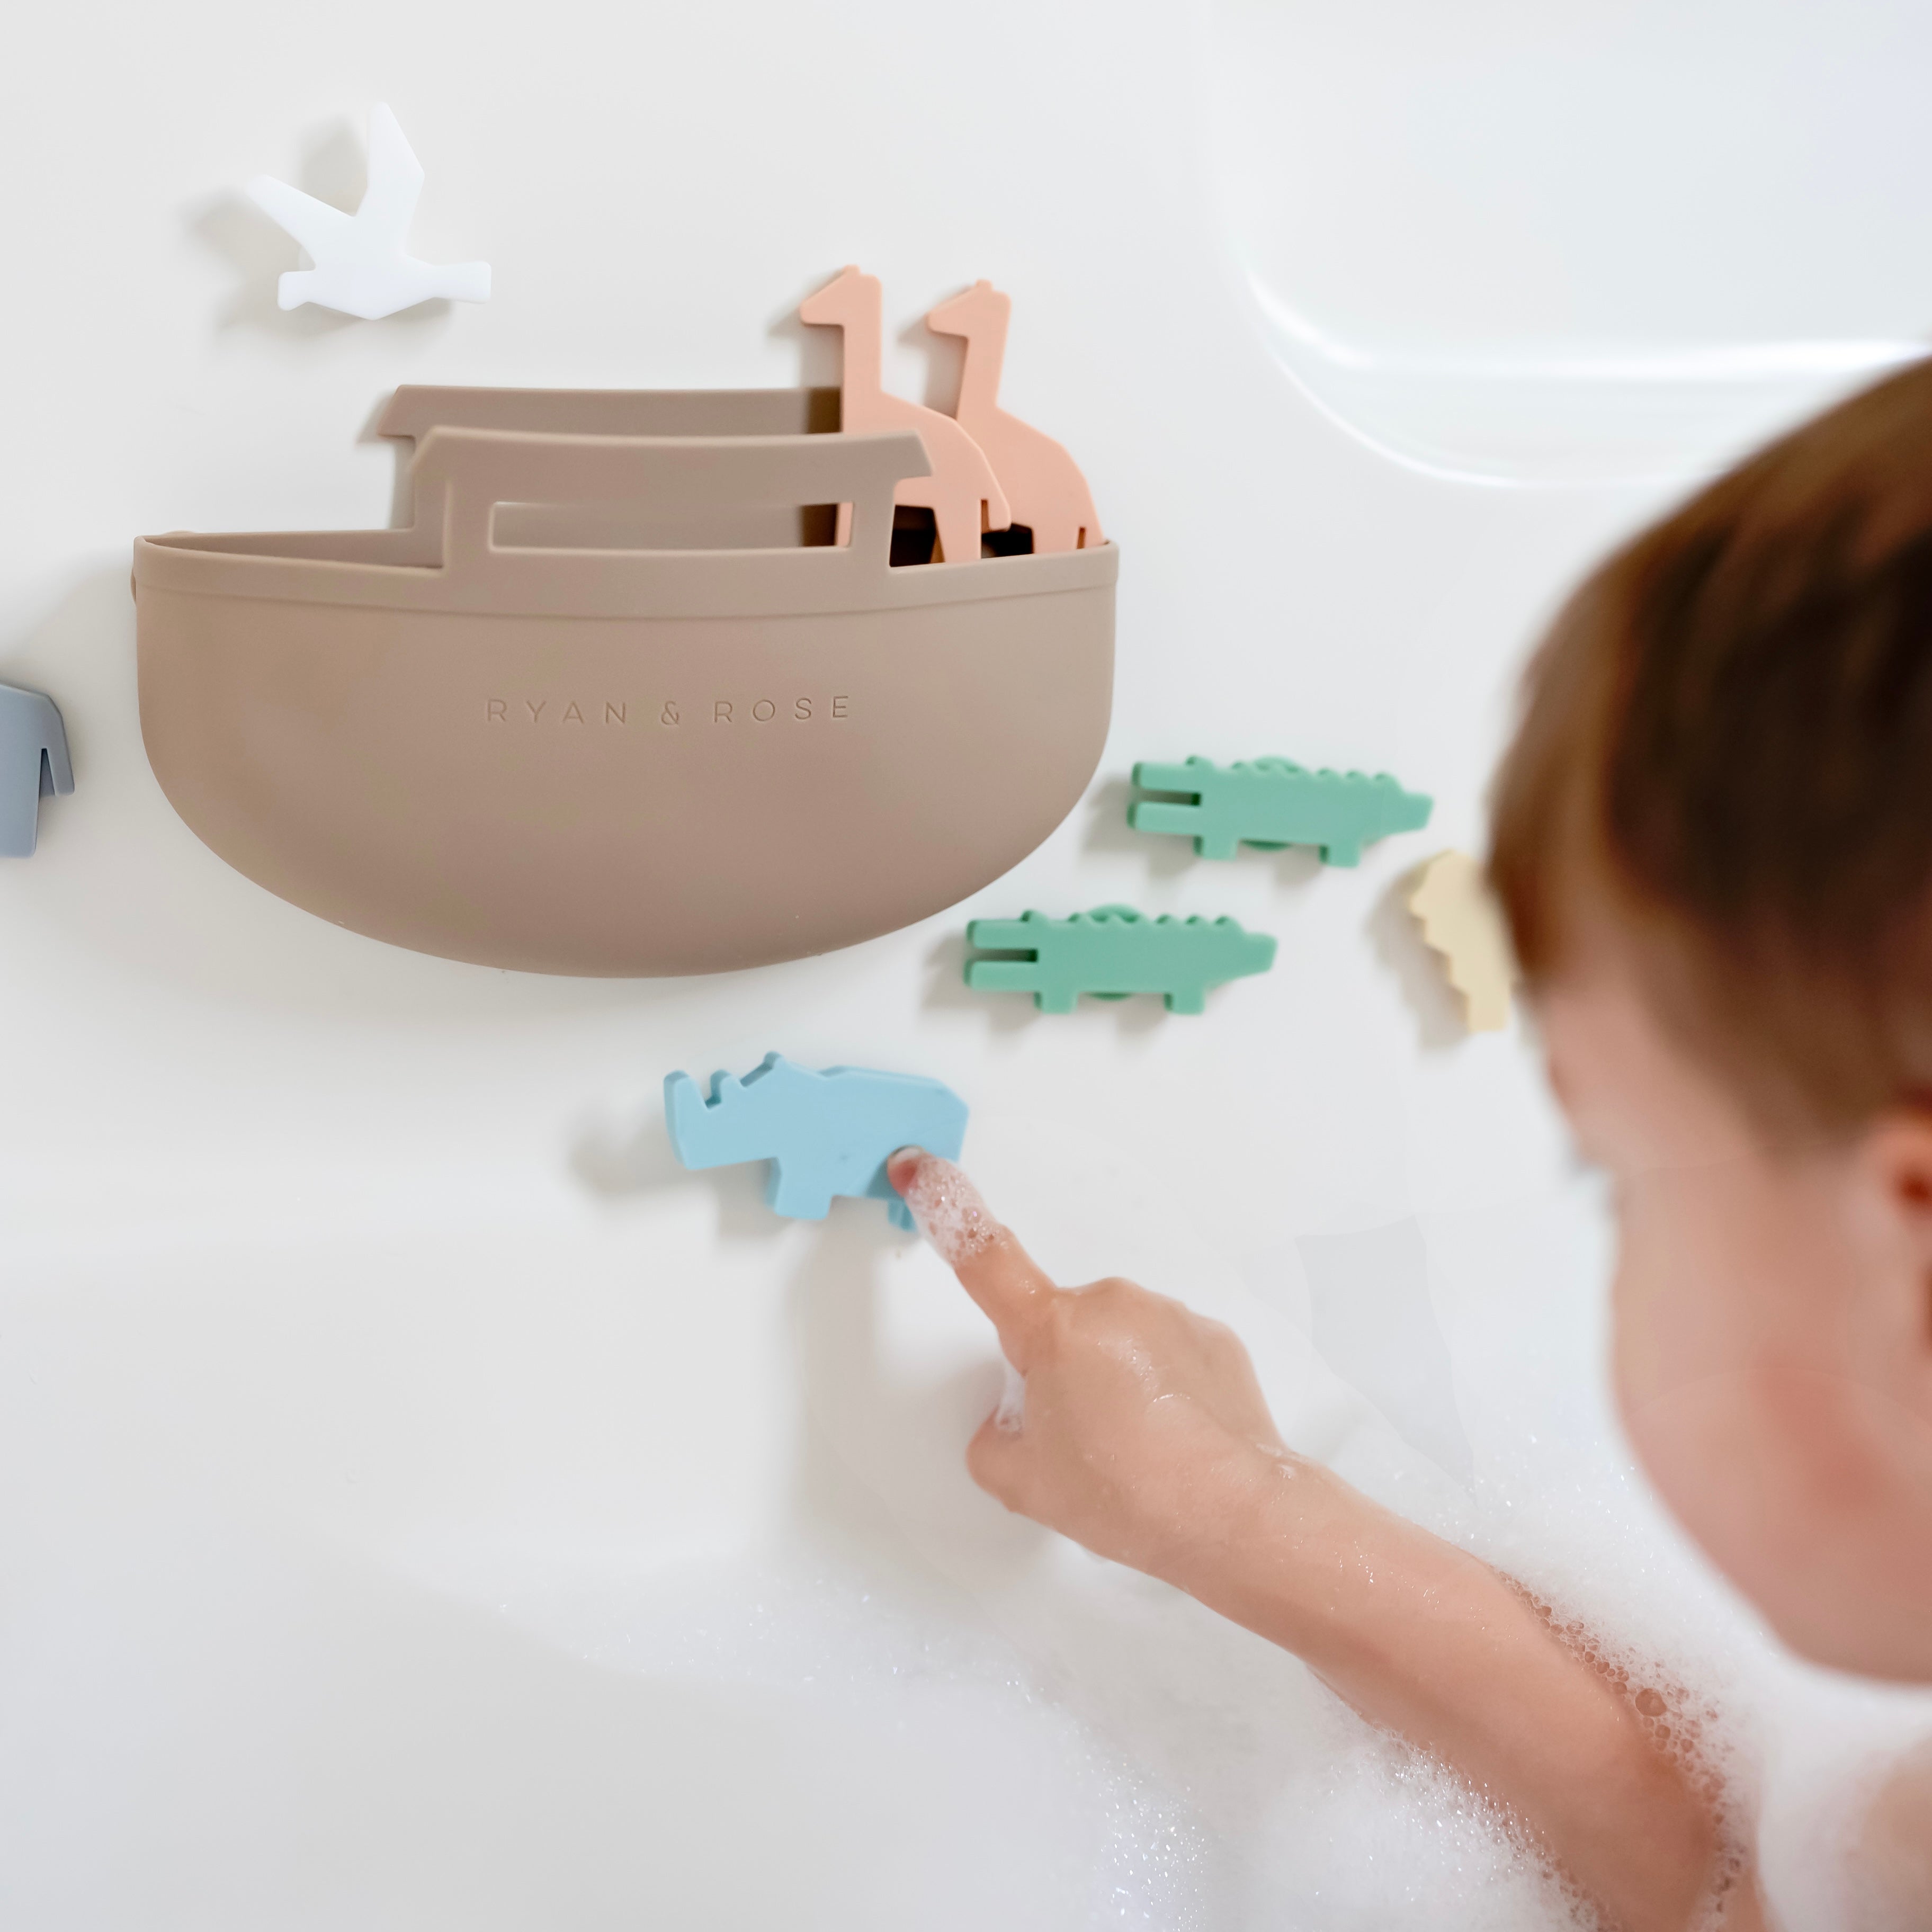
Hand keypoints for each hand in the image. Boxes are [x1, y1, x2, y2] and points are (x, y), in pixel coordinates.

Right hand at [887, 1148, 1296, 1581]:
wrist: (1234, 1515)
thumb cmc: (1136, 1494)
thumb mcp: (1024, 1481)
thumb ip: (993, 1439)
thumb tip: (1011, 1426)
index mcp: (1054, 1330)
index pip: (983, 1257)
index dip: (943, 1206)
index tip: (920, 1168)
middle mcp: (1111, 1306)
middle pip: (1057, 1327)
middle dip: (1057, 1373)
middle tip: (1078, 1439)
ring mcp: (1168, 1317)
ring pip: (1114, 1341)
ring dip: (1112, 1382)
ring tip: (1132, 1452)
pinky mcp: (1213, 1339)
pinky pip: (1165, 1353)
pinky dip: (1160, 1389)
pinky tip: (1170, 1440)